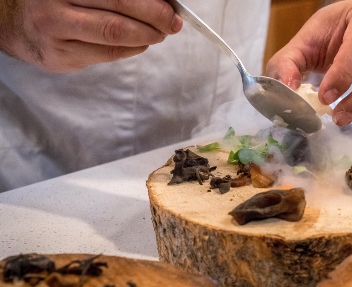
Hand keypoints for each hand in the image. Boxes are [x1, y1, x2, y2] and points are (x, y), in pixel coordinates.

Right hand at [0, 0, 182, 71]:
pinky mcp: (62, 58)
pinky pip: (108, 55)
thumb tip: (160, 2)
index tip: (171, 7)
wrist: (20, 27)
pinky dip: (131, 49)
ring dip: (146, 37)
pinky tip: (138, 43)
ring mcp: (57, 33)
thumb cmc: (63, 6)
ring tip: (158, 33)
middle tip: (172, 23)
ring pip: (115, 37)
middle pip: (118, 13)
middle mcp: (58, 6)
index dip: (150, 3)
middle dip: (154, 19)